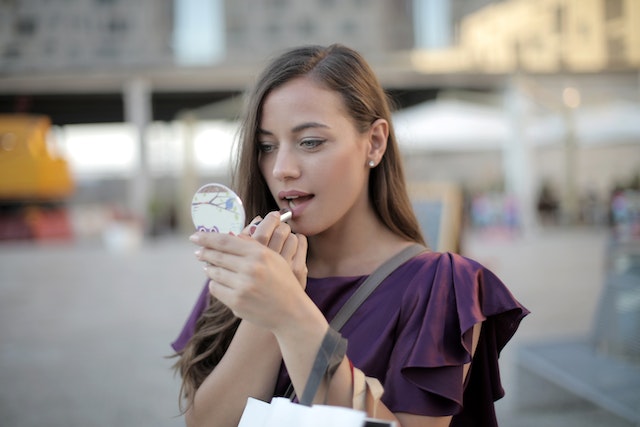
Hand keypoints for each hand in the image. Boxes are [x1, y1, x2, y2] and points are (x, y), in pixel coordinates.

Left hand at [190, 224, 307, 330]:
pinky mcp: (236, 302)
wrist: (291, 312)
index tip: (194, 236)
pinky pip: (215, 289)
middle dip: (204, 253)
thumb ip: (252, 246)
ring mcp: (242, 286)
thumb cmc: (282, 282)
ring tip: (210, 268)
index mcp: (259, 253)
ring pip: (214, 273)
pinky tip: (219, 283)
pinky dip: (215, 285)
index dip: (206, 238)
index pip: (225, 241)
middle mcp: (250, 268)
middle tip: (198, 252)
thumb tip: (230, 235)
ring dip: (209, 270)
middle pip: (216, 256)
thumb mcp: (273, 258)